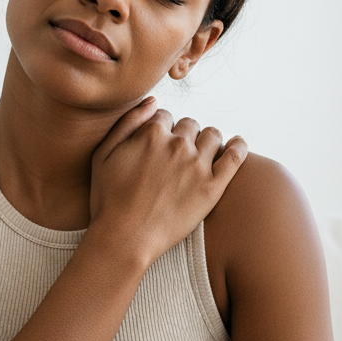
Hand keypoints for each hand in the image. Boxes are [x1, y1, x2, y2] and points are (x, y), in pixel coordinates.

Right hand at [88, 97, 246, 265]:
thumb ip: (127, 122)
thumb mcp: (103, 155)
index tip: (160, 145)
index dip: (162, 130)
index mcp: (151, 133)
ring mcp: (197, 166)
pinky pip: (235, 157)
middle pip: (190, 124)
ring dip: (207, 141)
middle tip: (178, 156)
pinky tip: (237, 145)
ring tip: (202, 155)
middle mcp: (177, 144)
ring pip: (213, 136)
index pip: (166, 116)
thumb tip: (152, 101)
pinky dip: (238, 147)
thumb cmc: (108, 200)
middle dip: (184, 135)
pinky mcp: (212, 187)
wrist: (125, 239)